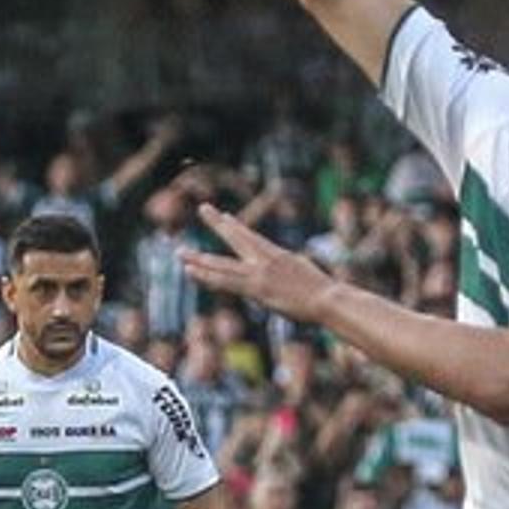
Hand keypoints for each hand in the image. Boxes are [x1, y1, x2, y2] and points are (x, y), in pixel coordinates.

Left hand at [180, 202, 340, 324]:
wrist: (329, 300)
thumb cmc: (325, 292)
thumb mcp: (306, 274)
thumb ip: (292, 268)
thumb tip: (291, 268)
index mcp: (279, 255)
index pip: (253, 237)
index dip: (236, 226)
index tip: (224, 216)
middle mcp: (266, 259)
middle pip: (237, 238)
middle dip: (218, 223)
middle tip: (204, 208)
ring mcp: (259, 274)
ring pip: (223, 264)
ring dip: (199, 258)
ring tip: (179, 251)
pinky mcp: (256, 289)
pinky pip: (225, 282)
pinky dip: (206, 276)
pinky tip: (190, 271)